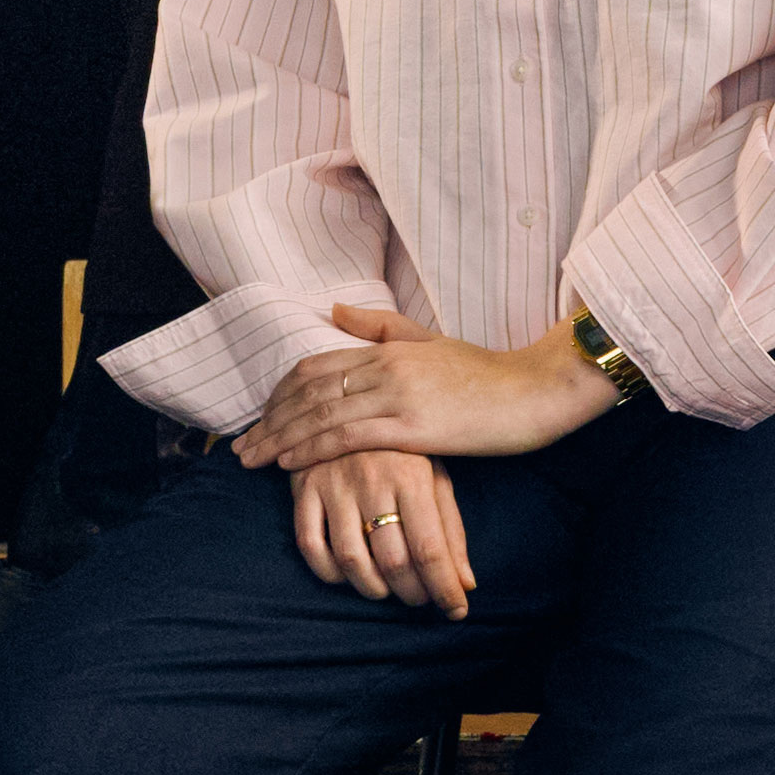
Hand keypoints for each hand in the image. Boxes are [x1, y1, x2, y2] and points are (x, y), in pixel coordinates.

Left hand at [239, 298, 616, 472]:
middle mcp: (386, 367)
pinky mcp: (412, 427)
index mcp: (389, 349)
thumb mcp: (431, 342)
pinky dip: (311, 448)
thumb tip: (333, 311)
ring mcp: (397, 396)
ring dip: (278, 438)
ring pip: (320, 414)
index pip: (315, 365)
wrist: (535, 391)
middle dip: (269, 419)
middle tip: (240, 444)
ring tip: (250, 459)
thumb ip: (381, 328)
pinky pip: (348, 436)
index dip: (280, 392)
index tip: (261, 416)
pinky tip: (288, 463)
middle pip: (308, 391)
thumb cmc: (488, 375)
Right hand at [281, 446, 476, 613]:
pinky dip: (328, 571)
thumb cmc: (401, 447)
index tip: (456, 611)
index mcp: (412, 475)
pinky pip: (309, 544)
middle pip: (393, 559)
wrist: (346, 398)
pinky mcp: (303, 486)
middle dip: (411, 592)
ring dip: (371, 588)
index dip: (444, 588)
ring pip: (350, 558)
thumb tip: (467, 583)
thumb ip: (451, 529)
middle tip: (420, 599)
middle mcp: (372, 480)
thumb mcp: (434, 476)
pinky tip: (346, 574)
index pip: (431, 547)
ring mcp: (334, 483)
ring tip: (386, 590)